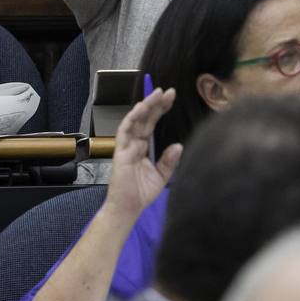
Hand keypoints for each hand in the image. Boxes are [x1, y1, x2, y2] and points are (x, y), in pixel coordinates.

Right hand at [103, 87, 183, 217]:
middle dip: (156, 104)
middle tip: (168, 91)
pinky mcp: (120, 152)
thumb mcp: (161, 175)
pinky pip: (124, 131)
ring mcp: (126, 146)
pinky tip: (140, 108)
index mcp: (143, 147)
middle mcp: (134, 143)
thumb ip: (169, 160)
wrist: (128, 209)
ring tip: (156, 95)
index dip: (161, 109)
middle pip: (145, 119)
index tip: (171, 98)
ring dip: (145, 106)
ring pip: (135, 121)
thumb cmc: (142, 193)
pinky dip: (132, 118)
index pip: (152, 123)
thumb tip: (179, 145)